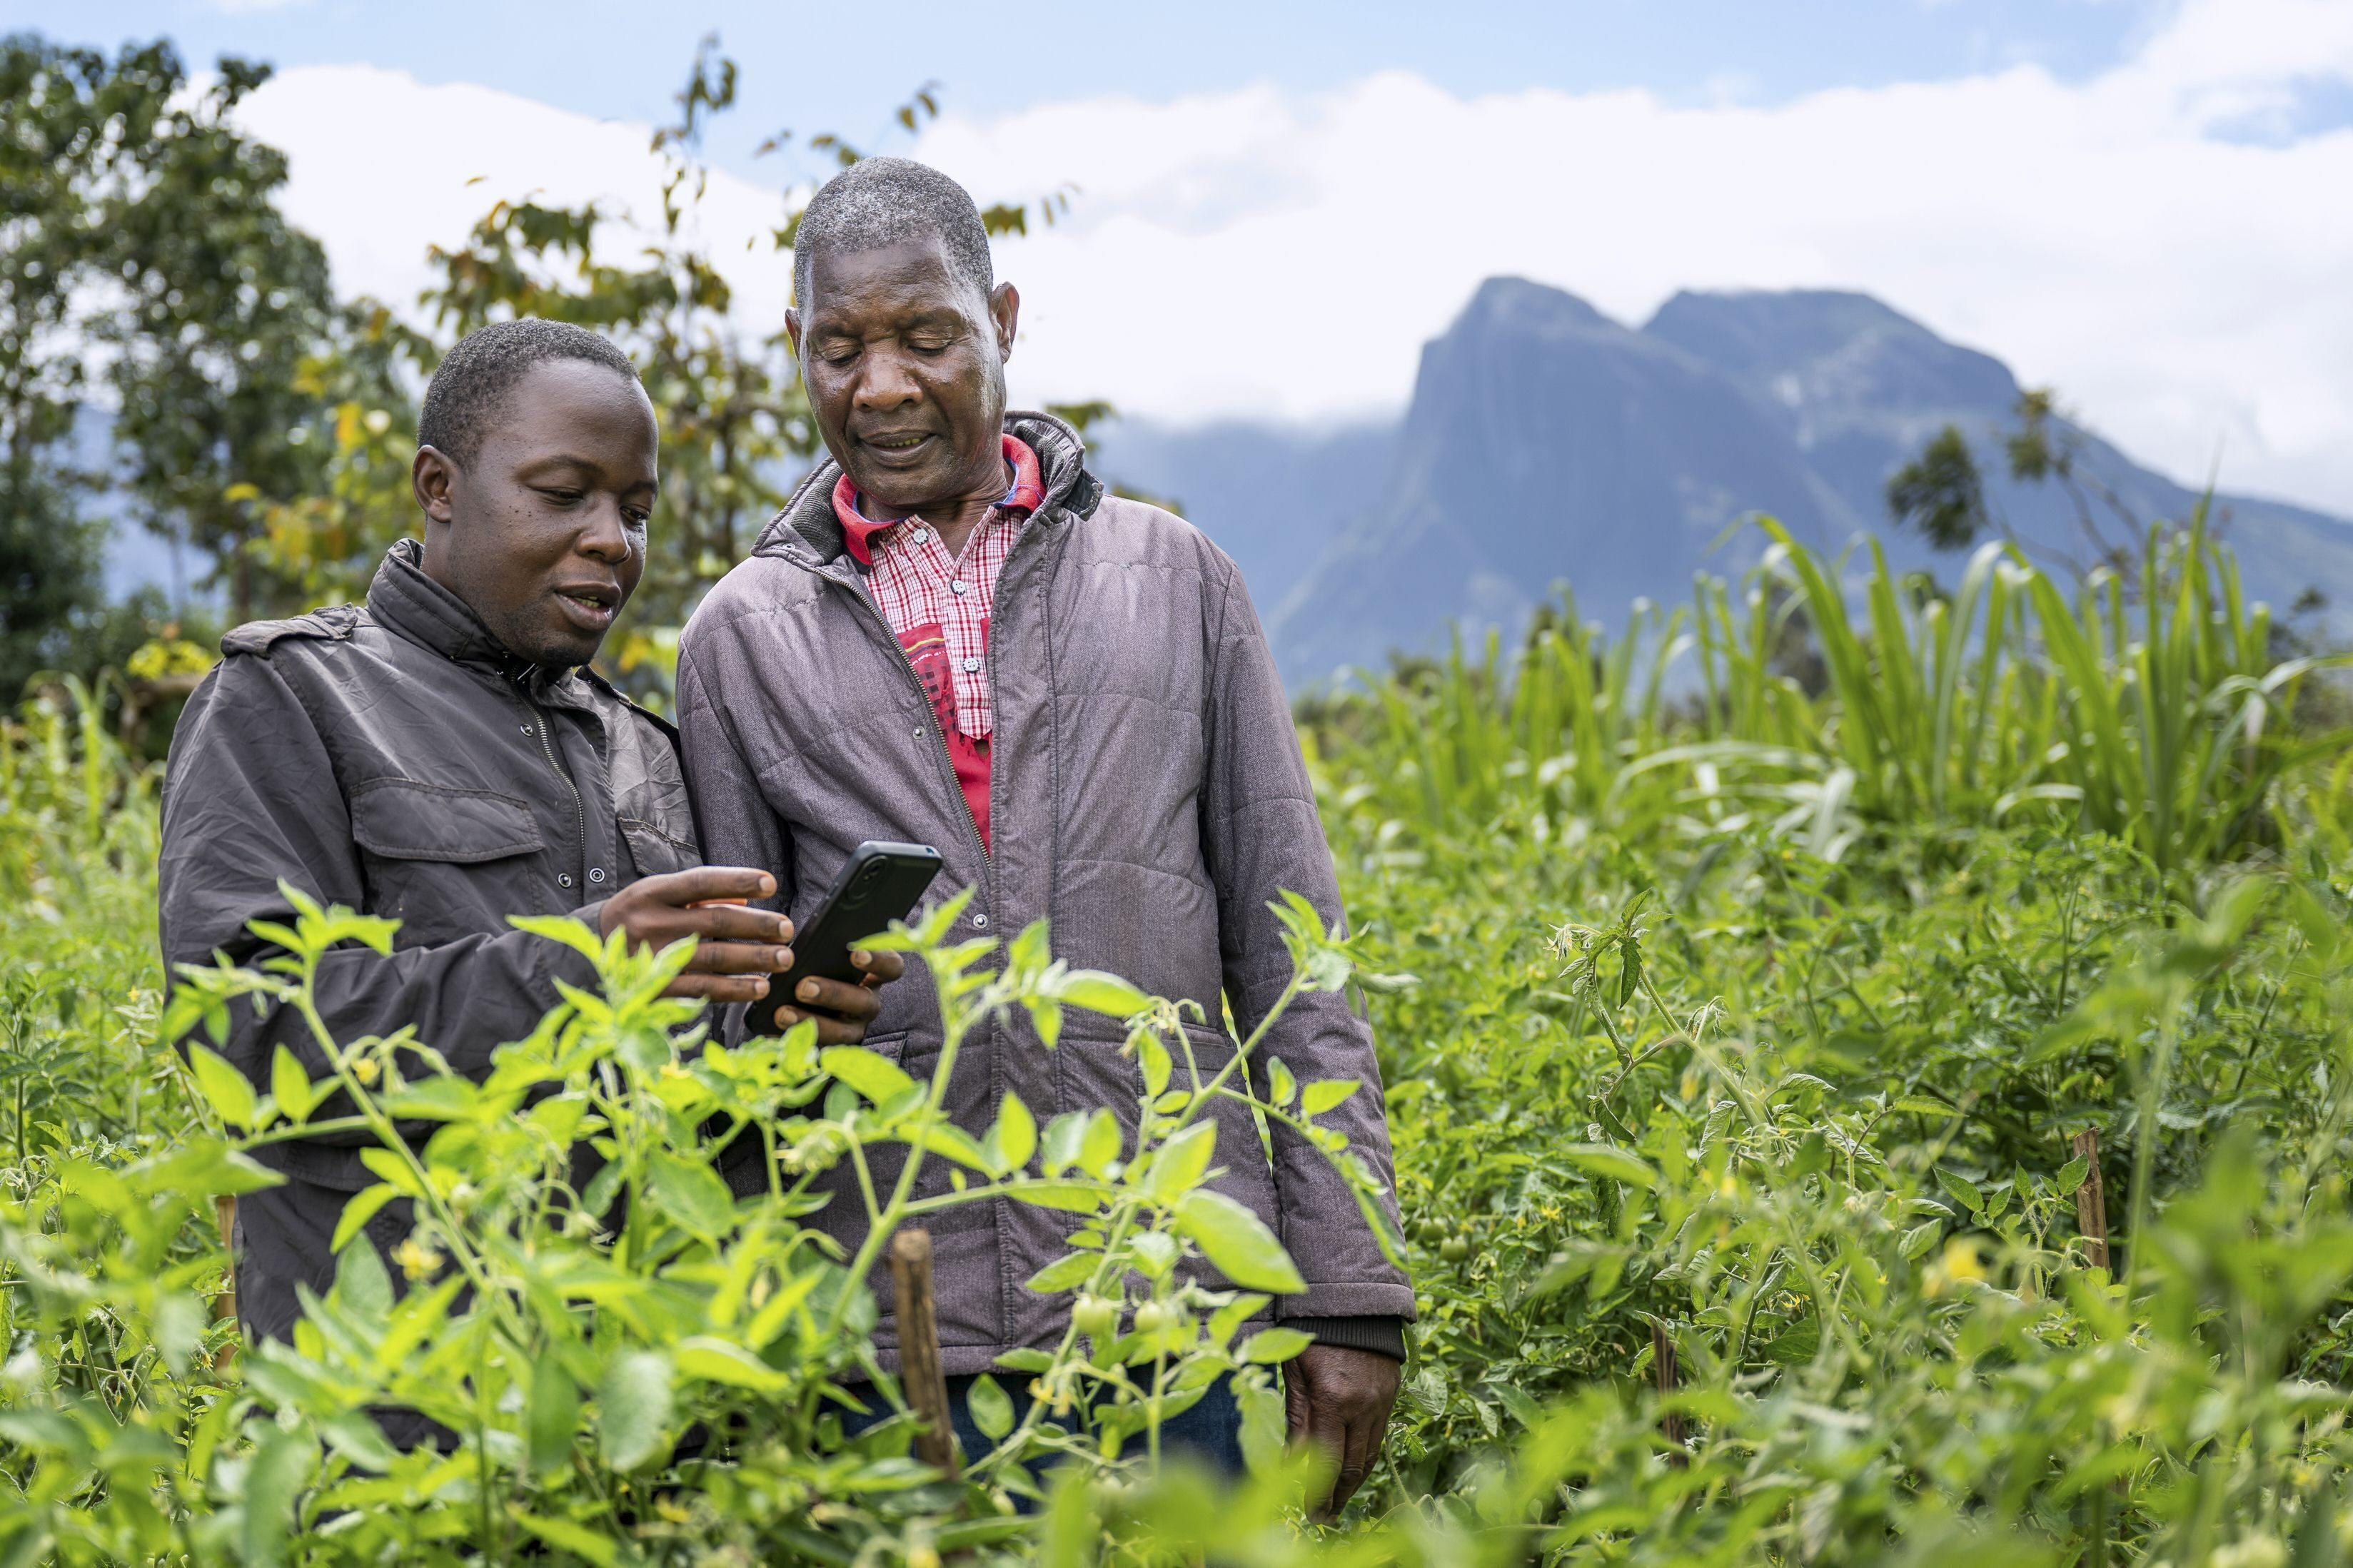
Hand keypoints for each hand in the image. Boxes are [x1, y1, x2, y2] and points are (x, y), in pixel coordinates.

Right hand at [597, 867, 792, 1001]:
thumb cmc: (635, 920)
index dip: (738, 881)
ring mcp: (652, 959)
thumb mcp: (657, 897)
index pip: (701, 882)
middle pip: (715, 922)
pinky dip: (735, 989)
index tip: (771, 884)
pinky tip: (759, 986)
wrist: (585, 958)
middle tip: (787, 929)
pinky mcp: (654, 990)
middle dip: (757, 926)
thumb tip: (744, 900)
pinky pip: (703, 990)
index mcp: (651, 893)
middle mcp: (650, 923)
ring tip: (783, 959)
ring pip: (714, 958)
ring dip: (755, 959)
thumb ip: (698, 896)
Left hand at [764, 947, 906, 1045]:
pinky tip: (772, 1030)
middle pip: (865, 1002)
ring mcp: (854, 1028)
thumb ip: (822, 949)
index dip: (878, 960)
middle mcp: (869, 1003)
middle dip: (833, 994)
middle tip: (803, 986)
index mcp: (875, 975)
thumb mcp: (823, 954)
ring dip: (811, 1021)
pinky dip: (795, 1039)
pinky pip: (818, 1048)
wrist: (798, 993)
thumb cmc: (817, 965)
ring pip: (842, 1032)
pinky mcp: (833, 1047)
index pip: (891, 967)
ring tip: (781, 1013)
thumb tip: (802, 947)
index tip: (855, 954)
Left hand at [1284, 1343, 1399, 1516]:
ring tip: (1338, 1501)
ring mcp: (1381, 1401)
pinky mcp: (1391, 1395)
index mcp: (1331, 1399)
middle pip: (1353, 1465)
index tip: (1311, 1514)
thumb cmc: (1311, 1334)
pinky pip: (1380, 1435)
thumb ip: (1295, 1419)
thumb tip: (1289, 1463)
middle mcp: (1361, 1405)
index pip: (1326, 1460)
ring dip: (1354, 1482)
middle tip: (1324, 1517)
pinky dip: (1366, 1456)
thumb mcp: (1293, 1373)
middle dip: (1338, 1497)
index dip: (1319, 1492)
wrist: (1352, 1301)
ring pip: (1370, 1454)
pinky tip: (1353, 1468)